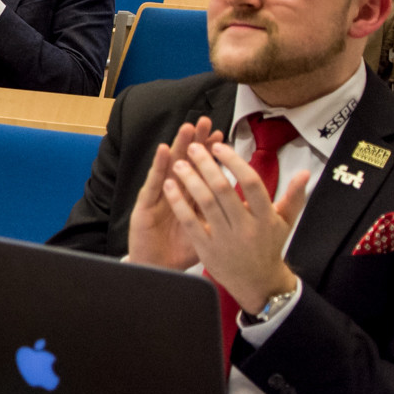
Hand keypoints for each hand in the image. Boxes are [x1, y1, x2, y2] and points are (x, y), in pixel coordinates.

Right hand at [127, 118, 225, 269]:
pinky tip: (163, 151)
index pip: (201, 171)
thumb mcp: (209, 234)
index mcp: (190, 199)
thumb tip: (248, 207)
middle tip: (204, 122)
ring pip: (169, 167)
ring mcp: (158, 198)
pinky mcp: (145, 207)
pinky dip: (158, 167)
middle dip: (195, 142)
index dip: (210, 154)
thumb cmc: (181, 252)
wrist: (158, 272)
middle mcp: (173, 194)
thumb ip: (224, 218)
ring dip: (177, 146)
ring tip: (187, 128)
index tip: (222, 136)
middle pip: (185, 163)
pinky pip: (153, 184)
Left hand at [164, 141, 307, 312]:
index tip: (219, 146)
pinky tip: (169, 186)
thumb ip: (294, 197)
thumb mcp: (285, 223)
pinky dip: (178, 203)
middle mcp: (246, 227)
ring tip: (179, 163)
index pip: (252, 183)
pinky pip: (190, 222)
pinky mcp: (207, 249)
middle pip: (223, 190)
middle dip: (206, 165)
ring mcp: (225, 239)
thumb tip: (305, 172)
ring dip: (190, 180)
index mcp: (265, 217)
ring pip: (205, 203)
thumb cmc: (269, 247)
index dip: (234, 163)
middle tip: (193, 148)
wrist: (258, 284)